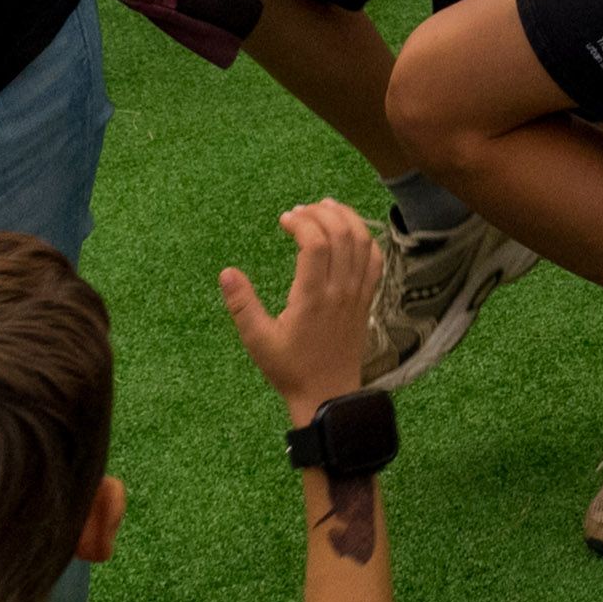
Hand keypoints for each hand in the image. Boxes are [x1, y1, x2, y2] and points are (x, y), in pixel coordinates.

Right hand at [220, 200, 384, 425]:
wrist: (327, 394)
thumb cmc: (290, 368)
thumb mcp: (258, 340)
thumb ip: (242, 305)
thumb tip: (226, 272)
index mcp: (313, 297)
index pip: (315, 242)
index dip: (301, 222)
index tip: (284, 219)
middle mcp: (340, 290)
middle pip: (341, 233)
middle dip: (321, 213)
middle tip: (301, 211)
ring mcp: (358, 293)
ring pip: (363, 241)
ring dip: (346, 218)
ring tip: (325, 207)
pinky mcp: (368, 299)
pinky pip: (376, 260)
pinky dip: (366, 238)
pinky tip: (351, 232)